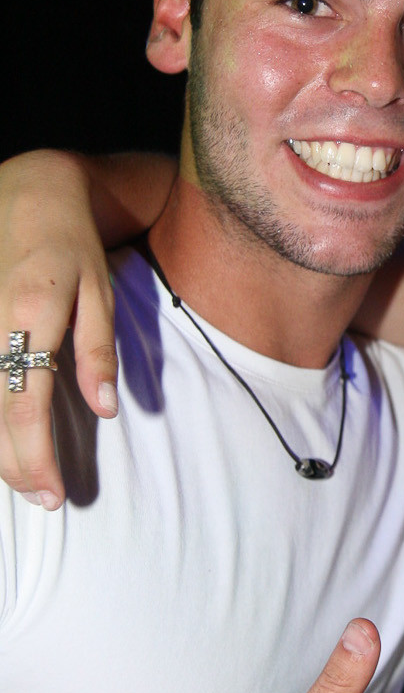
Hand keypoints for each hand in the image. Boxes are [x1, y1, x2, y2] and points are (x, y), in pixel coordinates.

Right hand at [0, 152, 117, 508]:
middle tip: (44, 500)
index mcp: (30, 315)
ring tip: (24, 482)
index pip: (26, 405)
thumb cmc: (73, 246)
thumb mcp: (100, 294)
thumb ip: (98, 352)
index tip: (54, 495)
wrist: (29, 193)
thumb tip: (105, 410)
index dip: (37, 457)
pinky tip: (3, 442)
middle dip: (15, 466)